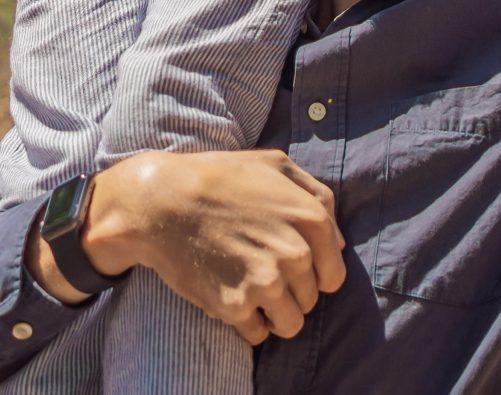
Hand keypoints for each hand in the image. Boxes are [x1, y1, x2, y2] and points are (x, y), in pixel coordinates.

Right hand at [82, 149, 346, 344]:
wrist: (161, 202)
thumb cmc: (219, 178)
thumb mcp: (276, 165)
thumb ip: (317, 196)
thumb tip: (339, 242)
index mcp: (311, 219)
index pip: (333, 276)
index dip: (313, 275)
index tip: (291, 268)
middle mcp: (295, 253)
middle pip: (310, 300)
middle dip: (290, 292)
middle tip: (260, 272)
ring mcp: (266, 282)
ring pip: (289, 324)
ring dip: (273, 315)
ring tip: (250, 292)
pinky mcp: (235, 306)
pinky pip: (257, 335)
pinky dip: (246, 325)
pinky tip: (231, 299)